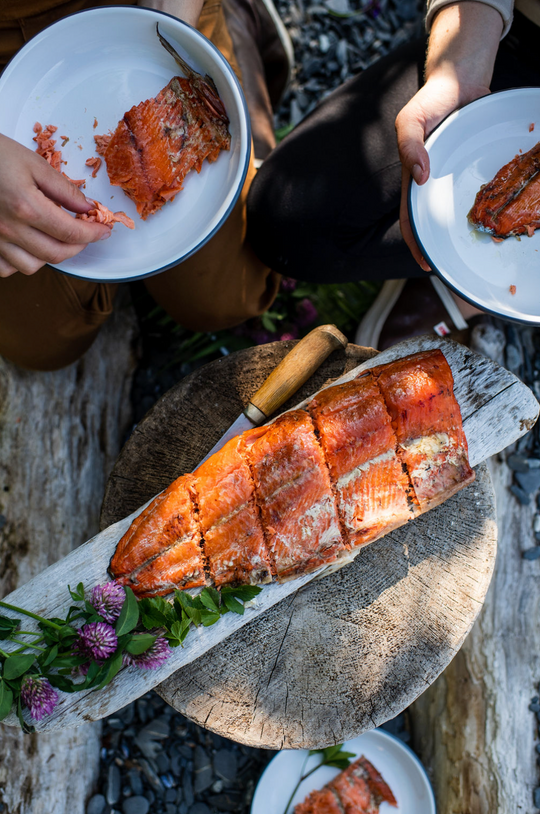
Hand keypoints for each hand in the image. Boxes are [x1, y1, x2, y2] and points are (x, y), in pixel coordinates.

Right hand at [0, 133, 111, 277]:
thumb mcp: (33, 163)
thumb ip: (64, 189)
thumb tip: (87, 208)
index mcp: (27, 207)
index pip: (72, 233)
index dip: (93, 233)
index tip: (103, 230)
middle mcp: (10, 228)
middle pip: (56, 254)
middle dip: (78, 247)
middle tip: (86, 234)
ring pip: (32, 266)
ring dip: (51, 256)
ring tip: (56, 239)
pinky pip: (6, 268)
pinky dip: (20, 262)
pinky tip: (28, 247)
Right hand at [396, 75, 489, 270]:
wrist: (459, 78)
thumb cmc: (431, 99)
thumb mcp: (411, 118)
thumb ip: (409, 145)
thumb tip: (420, 178)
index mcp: (414, 178)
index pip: (410, 220)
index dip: (416, 244)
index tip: (427, 264)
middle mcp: (433, 183)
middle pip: (434, 221)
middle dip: (442, 245)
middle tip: (456, 266)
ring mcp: (452, 176)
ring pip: (456, 209)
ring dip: (463, 230)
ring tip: (478, 248)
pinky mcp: (470, 168)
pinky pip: (477, 191)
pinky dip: (484, 206)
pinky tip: (497, 217)